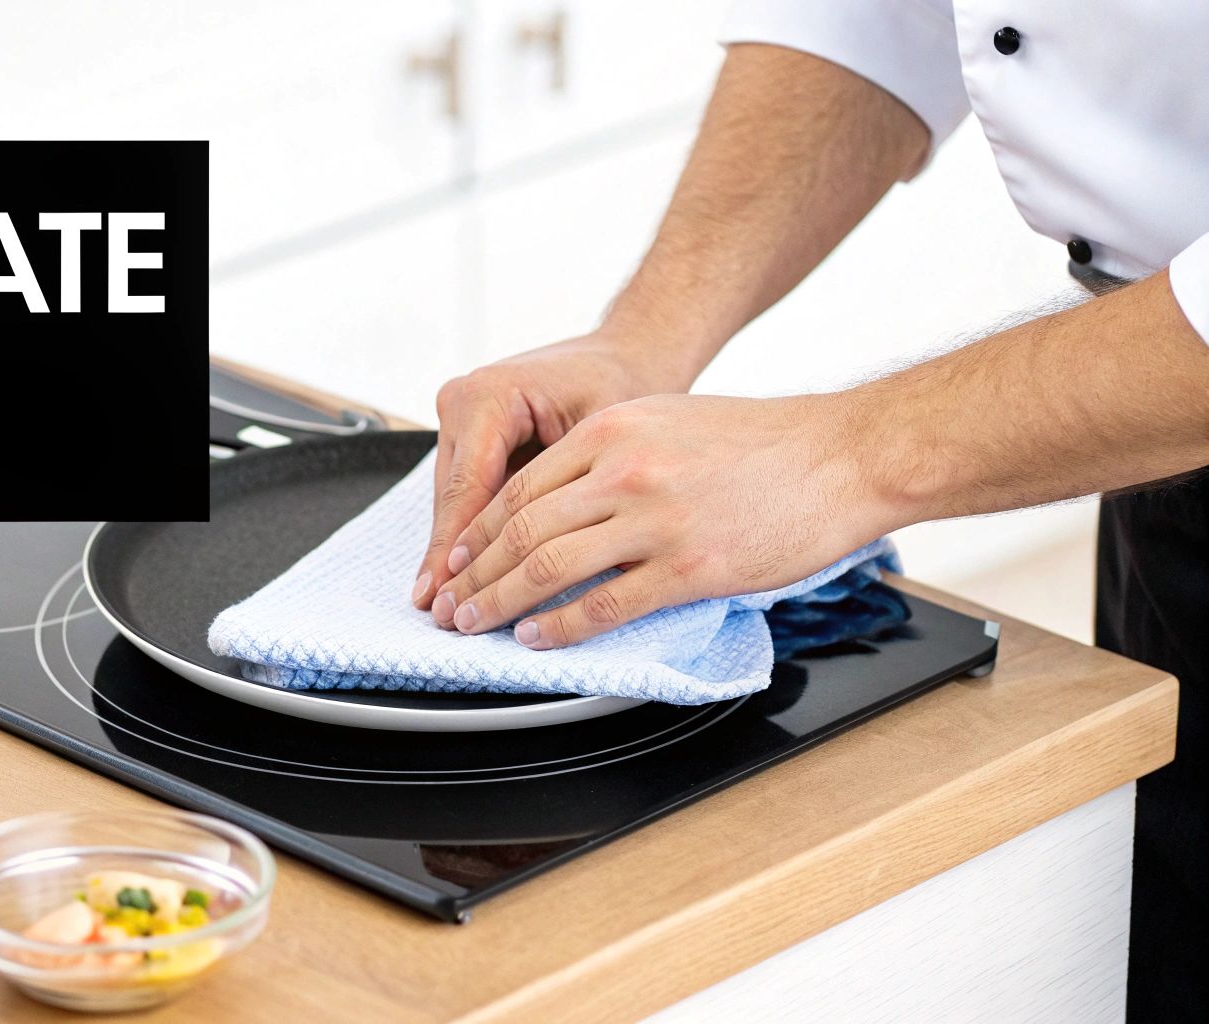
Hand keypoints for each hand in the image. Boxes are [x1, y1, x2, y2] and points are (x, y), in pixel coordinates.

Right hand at [411, 333, 691, 609]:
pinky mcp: (471, 430)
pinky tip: (471, 575)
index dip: (456, 552)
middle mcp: (464, 400)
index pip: (467, 490)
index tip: (447, 596)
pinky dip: (476, 531)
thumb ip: (566, 497)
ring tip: (453, 606)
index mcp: (489, 396)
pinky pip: (469, 489)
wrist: (632, 349)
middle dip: (453, 561)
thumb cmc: (628, 382)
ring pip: (456, 499)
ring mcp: (462, 414)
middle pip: (453, 499)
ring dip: (459, 552)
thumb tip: (549, 565)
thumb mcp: (603, 442)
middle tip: (448, 615)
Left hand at [427, 392, 893, 647]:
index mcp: (612, 430)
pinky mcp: (689, 567)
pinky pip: (605, 604)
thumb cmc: (761, 442)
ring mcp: (656, 520)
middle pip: (521, 529)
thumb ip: (606, 454)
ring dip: (501, 602)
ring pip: (549, 567)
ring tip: (476, 624)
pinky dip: (560, 627)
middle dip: (474, 574)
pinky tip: (537, 637)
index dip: (475, 531)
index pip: (518, 487)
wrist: (840, 456)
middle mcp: (624, 470)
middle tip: (449, 602)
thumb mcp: (665, 420)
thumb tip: (553, 502)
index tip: (453, 559)